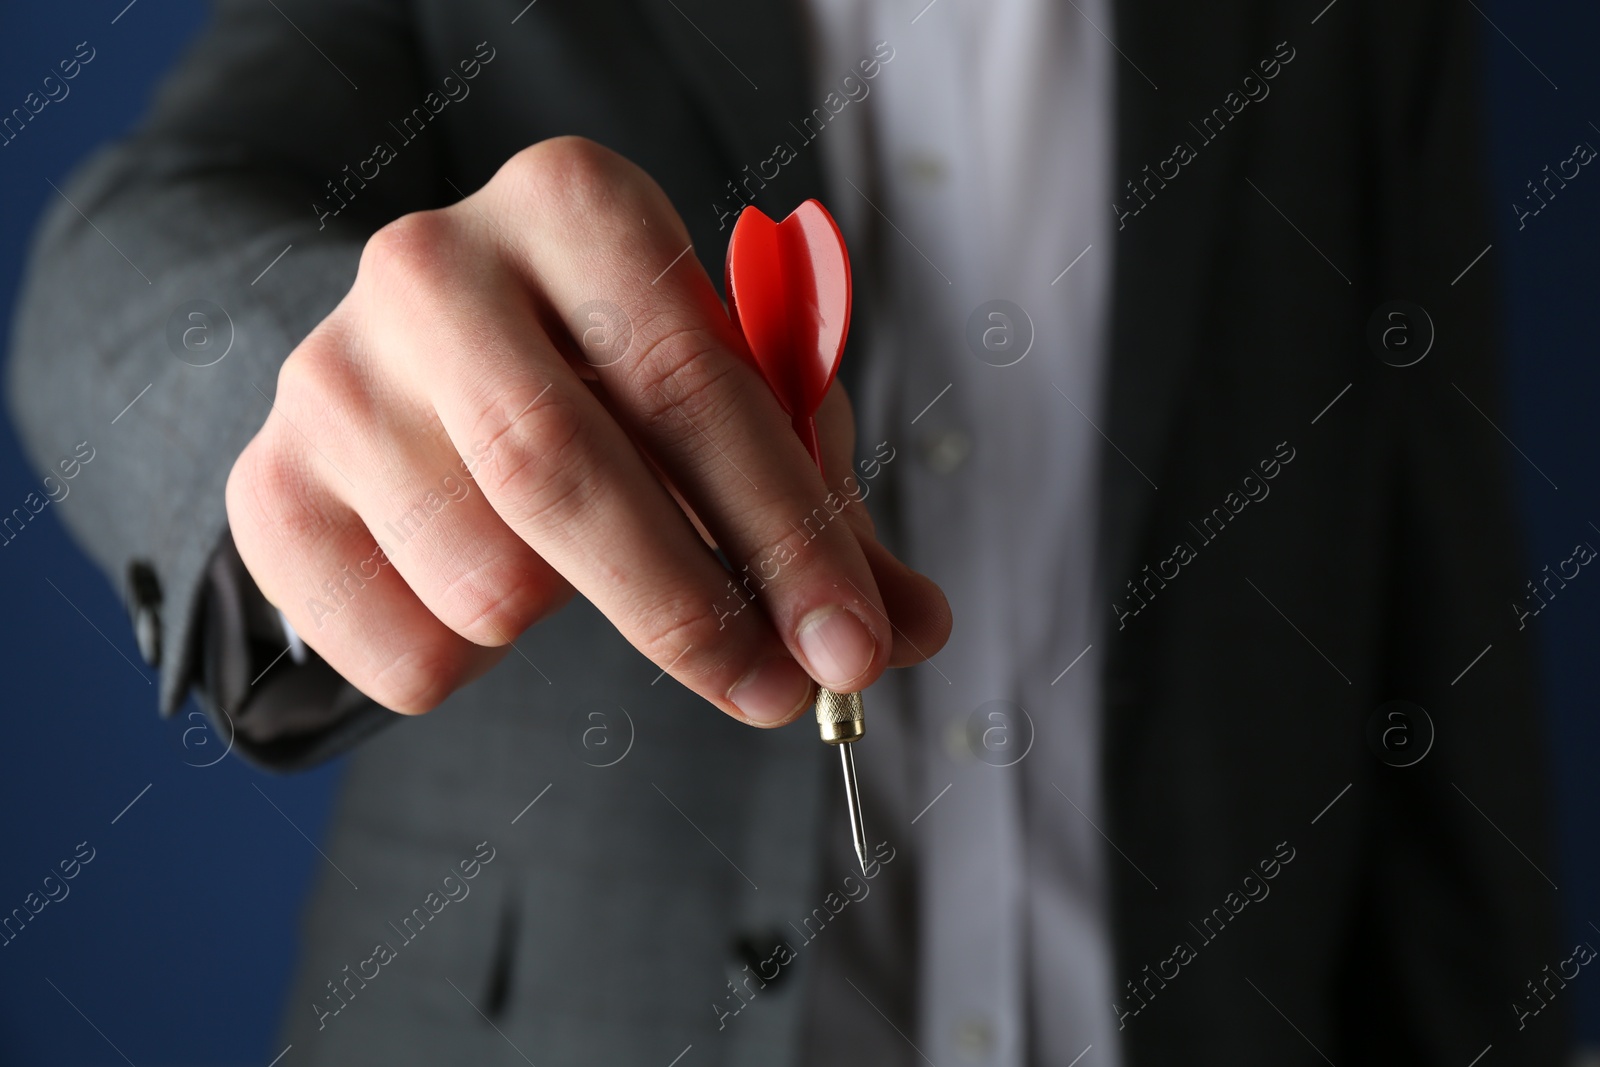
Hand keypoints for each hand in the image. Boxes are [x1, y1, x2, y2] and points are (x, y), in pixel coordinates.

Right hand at [226, 137, 950, 723]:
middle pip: (561, 474)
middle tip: (775, 694)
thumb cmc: (603, 381)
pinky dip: (476, 667)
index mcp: (572, 206)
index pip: (690, 381)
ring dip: (564, 623)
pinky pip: (403, 653)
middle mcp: (431, 266)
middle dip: (690, 611)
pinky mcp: (265, 488)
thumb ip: (814, 512)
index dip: (786, 531)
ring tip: (570, 574)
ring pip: (482, 580)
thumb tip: (909, 631)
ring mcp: (328, 375)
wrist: (414, 369)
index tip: (851, 648)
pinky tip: (475, 591)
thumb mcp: (716, 407)